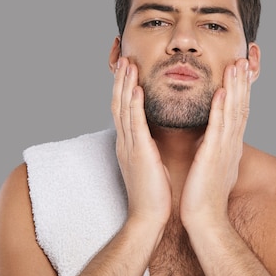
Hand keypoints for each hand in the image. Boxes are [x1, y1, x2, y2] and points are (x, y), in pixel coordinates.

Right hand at [111, 57, 171, 226]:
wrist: (149, 219)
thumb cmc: (154, 194)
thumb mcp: (150, 163)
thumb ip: (150, 146)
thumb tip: (156, 135)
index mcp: (130, 144)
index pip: (124, 109)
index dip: (124, 87)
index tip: (129, 68)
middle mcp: (125, 142)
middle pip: (119, 103)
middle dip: (121, 79)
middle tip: (123, 57)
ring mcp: (129, 147)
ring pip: (123, 109)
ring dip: (124, 85)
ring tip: (127, 63)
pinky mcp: (138, 154)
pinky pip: (135, 125)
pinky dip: (133, 105)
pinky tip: (136, 89)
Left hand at [180, 58, 252, 227]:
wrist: (204, 218)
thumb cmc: (205, 194)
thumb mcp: (213, 164)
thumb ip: (214, 148)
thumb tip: (212, 138)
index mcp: (229, 145)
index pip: (237, 111)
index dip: (240, 89)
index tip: (240, 69)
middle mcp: (231, 144)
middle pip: (240, 107)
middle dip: (242, 82)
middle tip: (244, 59)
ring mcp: (225, 150)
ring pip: (233, 113)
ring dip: (235, 88)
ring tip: (236, 66)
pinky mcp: (213, 157)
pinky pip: (218, 129)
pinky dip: (220, 110)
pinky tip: (220, 93)